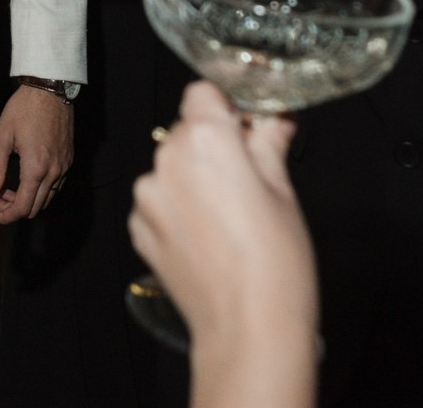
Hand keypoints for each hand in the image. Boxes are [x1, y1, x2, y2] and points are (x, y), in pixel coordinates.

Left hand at [0, 84, 74, 223]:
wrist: (50, 90)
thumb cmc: (24, 109)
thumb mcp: (2, 136)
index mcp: (36, 169)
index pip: (21, 207)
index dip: (5, 217)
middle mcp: (54, 172)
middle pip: (35, 208)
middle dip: (13, 209)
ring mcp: (64, 167)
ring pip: (47, 199)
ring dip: (28, 200)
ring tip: (9, 188)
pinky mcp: (69, 160)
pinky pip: (56, 187)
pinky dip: (40, 191)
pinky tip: (26, 179)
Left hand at [130, 83, 317, 381]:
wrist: (247, 329)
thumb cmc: (275, 264)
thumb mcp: (284, 192)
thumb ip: (270, 144)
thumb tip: (274, 119)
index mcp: (206, 140)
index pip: (204, 93)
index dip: (227, 108)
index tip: (246, 127)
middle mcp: (167, 160)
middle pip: (187, 131)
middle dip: (214, 147)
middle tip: (248, 180)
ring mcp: (148, 196)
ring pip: (171, 168)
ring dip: (193, 180)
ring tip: (228, 219)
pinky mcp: (139, 227)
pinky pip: (158, 202)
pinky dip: (178, 210)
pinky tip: (207, 238)